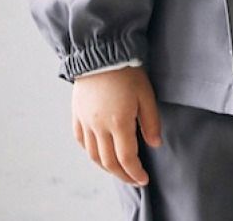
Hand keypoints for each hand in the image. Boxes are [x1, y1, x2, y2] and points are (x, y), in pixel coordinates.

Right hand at [72, 66, 162, 185]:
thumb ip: (151, 121)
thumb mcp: (146, 94)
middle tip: (133, 180)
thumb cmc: (127, 71)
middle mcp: (99, 126)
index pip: (127, 158)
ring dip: (106, 167)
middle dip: (122, 175)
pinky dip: (90, 152)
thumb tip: (154, 144)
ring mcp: (86, 121)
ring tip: (118, 170)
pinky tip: (98, 153)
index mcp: (118, 122)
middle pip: (109, 162)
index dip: (135, 173)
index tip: (144, 179)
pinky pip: (81, 141)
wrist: (102, 52)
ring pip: (93, 155)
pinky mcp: (77, 114)